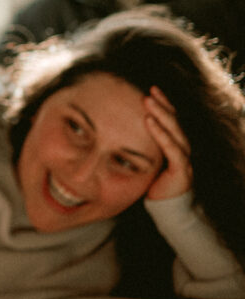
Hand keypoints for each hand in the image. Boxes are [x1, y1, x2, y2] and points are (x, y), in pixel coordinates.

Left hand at [144, 86, 192, 200]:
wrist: (164, 209)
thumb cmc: (151, 183)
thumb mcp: (144, 159)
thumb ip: (137, 145)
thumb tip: (114, 129)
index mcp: (174, 145)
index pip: (171, 119)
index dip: (163, 104)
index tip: (151, 89)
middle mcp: (182, 149)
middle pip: (175, 122)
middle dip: (163, 105)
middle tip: (149, 91)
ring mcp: (184, 160)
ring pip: (175, 132)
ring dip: (162, 115)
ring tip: (149, 102)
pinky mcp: (181, 171)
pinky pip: (173, 150)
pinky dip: (162, 135)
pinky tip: (150, 123)